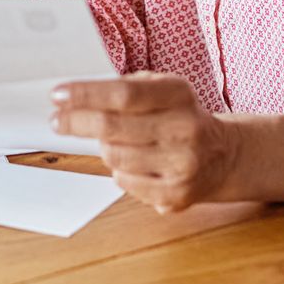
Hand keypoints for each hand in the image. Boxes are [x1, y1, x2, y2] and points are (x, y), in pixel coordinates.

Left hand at [50, 73, 244, 212]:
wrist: (225, 155)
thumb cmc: (181, 115)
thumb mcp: (163, 88)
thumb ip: (126, 88)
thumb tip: (76, 96)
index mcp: (179, 95)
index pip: (124, 94)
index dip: (86, 95)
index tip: (58, 95)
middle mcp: (185, 129)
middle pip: (113, 127)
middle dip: (77, 122)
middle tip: (58, 120)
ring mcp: (182, 165)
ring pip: (115, 157)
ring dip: (104, 147)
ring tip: (113, 140)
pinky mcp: (177, 194)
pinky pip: (125, 183)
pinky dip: (120, 171)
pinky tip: (134, 162)